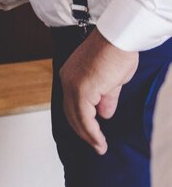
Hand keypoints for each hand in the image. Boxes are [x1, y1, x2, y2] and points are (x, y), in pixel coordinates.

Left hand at [58, 29, 138, 154]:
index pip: (72, 104)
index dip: (82, 121)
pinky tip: (100, 141)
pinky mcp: (82, 90)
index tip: (93, 135)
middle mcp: (67, 80)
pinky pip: (85, 117)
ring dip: (88, 135)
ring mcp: (72, 85)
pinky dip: (92, 131)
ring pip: (76, 117)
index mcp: (71, 75)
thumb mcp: (112, 80)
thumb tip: (104, 114)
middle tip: (97, 145)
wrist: (119, 38)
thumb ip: (106, 98)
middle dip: (83, 131)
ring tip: (100, 147)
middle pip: (70, 112)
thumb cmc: (117, 52)